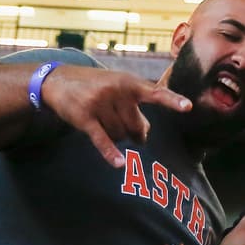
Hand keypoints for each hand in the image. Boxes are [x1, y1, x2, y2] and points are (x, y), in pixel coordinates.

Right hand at [42, 65, 191, 168]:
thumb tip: (146, 133)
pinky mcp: (84, 117)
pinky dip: (110, 153)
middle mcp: (116, 91)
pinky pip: (102, 139)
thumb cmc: (95, 85)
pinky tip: (119, 164)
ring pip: (120, 135)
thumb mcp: (118, 85)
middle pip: (137, 126)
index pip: (155, 93)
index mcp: (129, 82)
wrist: (57, 79)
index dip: (172, 101)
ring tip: (106, 125)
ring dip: (117, 137)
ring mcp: (99, 103)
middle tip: (127, 129)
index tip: (188, 107)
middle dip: (135, 133)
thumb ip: (136, 104)